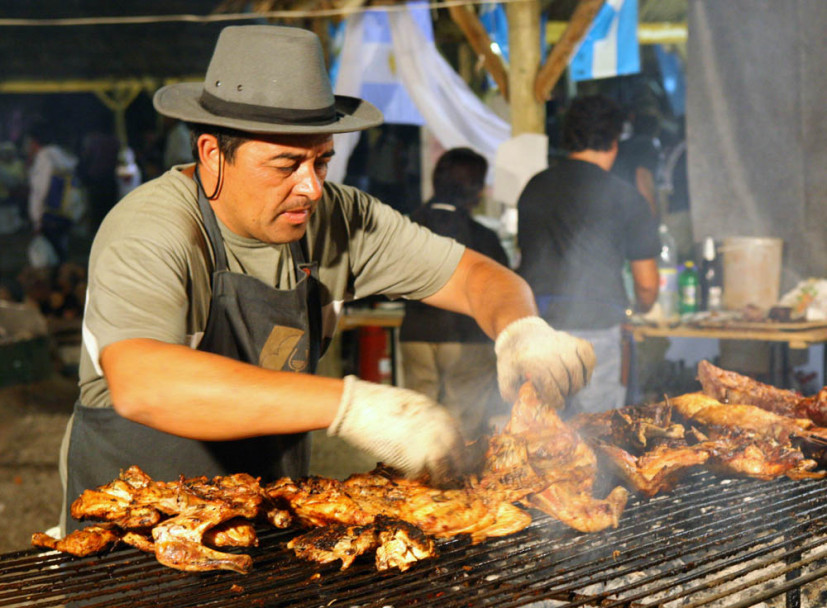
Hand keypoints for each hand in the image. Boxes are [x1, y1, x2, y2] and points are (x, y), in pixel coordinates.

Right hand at [329, 376, 467, 485]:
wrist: (358, 408)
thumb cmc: (380, 403)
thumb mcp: (413, 404)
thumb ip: (429, 419)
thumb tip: (436, 433)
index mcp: (440, 415)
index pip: (459, 439)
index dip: (457, 451)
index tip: (454, 458)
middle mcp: (440, 432)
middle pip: (458, 457)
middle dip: (454, 468)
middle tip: (448, 474)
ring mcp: (428, 448)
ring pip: (443, 471)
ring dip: (437, 476)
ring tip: (431, 479)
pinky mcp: (413, 462)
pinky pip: (418, 474)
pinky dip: (412, 474)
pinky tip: (405, 470)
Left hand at [495, 316, 595, 407]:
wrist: (522, 334)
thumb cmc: (514, 360)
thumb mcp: (505, 377)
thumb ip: (513, 394)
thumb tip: (527, 406)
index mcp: (529, 360)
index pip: (548, 384)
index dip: (555, 399)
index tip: (558, 405)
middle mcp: (547, 349)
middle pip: (563, 378)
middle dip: (565, 393)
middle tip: (562, 397)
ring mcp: (561, 343)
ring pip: (577, 368)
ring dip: (577, 384)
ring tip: (570, 390)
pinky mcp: (572, 339)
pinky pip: (588, 355)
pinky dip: (588, 369)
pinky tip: (581, 377)